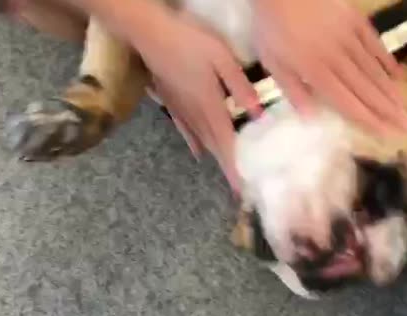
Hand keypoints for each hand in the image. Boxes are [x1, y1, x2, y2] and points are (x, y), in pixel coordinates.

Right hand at [132, 11, 260, 192]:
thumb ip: (239, 85)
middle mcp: (195, 114)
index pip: (225, 143)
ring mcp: (180, 109)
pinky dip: (194, 142)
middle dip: (227, 167)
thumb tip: (257, 114)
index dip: (234, 167)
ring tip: (226, 171)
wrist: (150, 34)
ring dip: (214, 156)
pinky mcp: (171, 102)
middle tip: (239, 186)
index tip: (241, 190)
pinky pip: (185, 129)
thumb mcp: (222, 57)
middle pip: (214, 146)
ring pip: (201, 139)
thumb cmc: (189, 41)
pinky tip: (198, 152)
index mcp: (210, 105)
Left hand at [252, 0, 406, 134]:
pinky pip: (376, 45)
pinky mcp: (356, 21)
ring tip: (405, 109)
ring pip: (374, 70)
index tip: (386, 134)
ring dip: (390, 92)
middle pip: (366, 90)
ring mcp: (350, 39)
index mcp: (317, 72)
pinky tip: (398, 76)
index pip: (347, 102)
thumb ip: (293, 90)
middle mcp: (338, 59)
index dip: (368, 119)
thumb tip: (311, 118)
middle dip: (387, 111)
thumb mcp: (273, 62)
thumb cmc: (272, 26)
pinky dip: (388, 62)